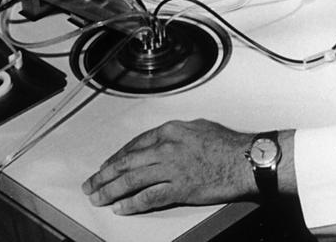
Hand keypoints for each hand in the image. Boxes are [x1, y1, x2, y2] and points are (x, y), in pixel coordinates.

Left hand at [81, 119, 254, 214]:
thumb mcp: (198, 127)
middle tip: (91, 184)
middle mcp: (166, 148)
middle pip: (126, 163)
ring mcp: (171, 169)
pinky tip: (122, 208)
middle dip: (104, 175)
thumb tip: (163, 142)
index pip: (134, 145)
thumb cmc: (227, 144)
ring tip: (98, 198)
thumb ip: (176, 134)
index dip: (116, 157)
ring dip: (111, 190)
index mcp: (169, 131)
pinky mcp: (179, 188)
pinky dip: (132, 204)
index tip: (107, 165)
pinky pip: (148, 197)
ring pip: (131, 180)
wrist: (245, 160)